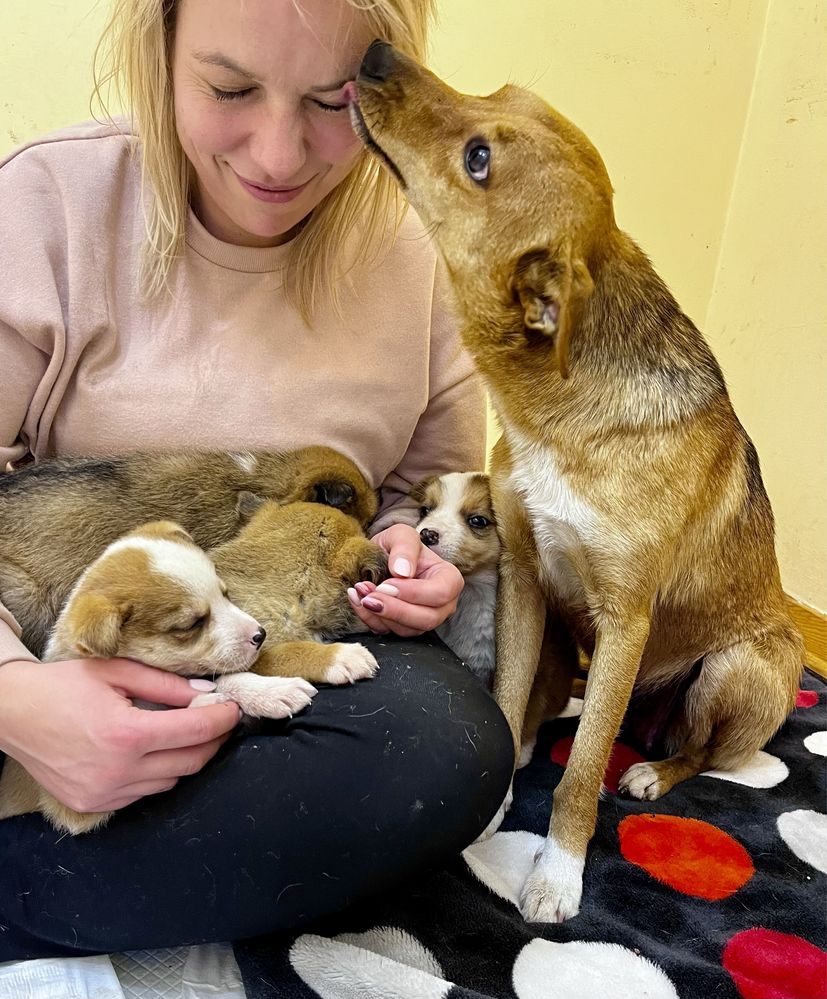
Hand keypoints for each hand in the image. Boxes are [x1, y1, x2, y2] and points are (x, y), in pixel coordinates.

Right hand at [0, 658, 240, 813]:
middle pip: (191, 761)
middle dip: (214, 739)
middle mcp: (118, 771)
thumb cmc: (65, 686)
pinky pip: (144, 793)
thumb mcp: (118, 672)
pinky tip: (154, 751)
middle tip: (220, 718)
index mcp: (126, 734)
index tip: (235, 707)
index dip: (223, 718)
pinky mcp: (94, 805)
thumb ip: (167, 684)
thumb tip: (208, 692)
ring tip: (188, 731)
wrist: (13, 714)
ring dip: (187, 757)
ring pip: (171, 781)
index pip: (196, 730)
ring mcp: (105, 794)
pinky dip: (158, 773)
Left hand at [347, 523, 463, 636]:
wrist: (380, 557)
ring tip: (360, 591)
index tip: (386, 583)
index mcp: (449, 579)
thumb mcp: (401, 535)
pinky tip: (357, 600)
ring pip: (406, 630)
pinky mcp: (403, 628)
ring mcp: (424, 619)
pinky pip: (388, 632)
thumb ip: (404, 547)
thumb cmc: (397, 546)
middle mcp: (442, 605)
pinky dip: (369, 618)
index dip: (413, 593)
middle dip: (394, 609)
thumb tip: (402, 571)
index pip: (440, 593)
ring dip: (378, 614)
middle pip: (426, 618)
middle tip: (368, 595)